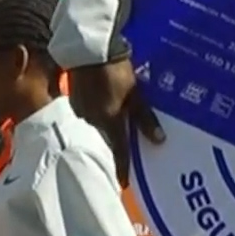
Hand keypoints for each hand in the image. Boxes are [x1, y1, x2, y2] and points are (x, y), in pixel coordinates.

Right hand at [69, 59, 163, 186]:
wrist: (90, 52)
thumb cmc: (117, 73)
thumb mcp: (136, 95)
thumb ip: (145, 119)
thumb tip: (159, 141)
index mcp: (109, 122)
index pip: (118, 152)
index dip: (122, 168)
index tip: (123, 184)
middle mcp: (92, 122)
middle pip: (104, 144)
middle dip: (113, 154)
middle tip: (120, 165)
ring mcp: (81, 112)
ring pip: (95, 131)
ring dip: (104, 137)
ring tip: (114, 143)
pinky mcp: (75, 102)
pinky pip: (88, 118)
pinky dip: (98, 122)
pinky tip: (104, 119)